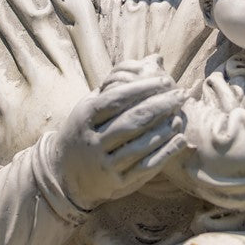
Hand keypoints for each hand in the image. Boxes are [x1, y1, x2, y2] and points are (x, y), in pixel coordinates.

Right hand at [52, 62, 186, 209]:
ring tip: (181, 115)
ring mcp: (105, 164)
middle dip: (161, 105)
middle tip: (181, 94)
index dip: (143, 88)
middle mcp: (94, 141)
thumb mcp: (88, 105)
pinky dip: (165, 153)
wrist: (64, 174)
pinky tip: (180, 140)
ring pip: (140, 145)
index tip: (165, 80)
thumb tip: (149, 62)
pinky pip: (146, 167)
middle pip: (132, 120)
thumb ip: (114, 86)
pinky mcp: (117, 183)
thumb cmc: (84, 130)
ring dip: (165, 129)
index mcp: (86, 116)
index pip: (117, 98)